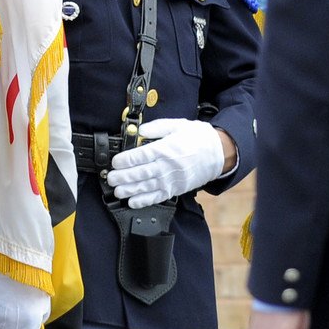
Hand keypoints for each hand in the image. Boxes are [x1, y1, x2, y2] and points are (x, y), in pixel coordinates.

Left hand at [105, 118, 233, 208]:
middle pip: (141, 173)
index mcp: (166, 149)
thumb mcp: (177, 125)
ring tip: (117, 191)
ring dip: (130, 190)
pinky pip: (158, 197)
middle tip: (110, 178)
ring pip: (147, 187)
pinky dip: (144, 201)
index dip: (126, 160)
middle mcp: (167, 166)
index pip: (141, 156)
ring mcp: (171, 180)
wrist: (218, 153)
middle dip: (123, 177)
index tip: (115, 162)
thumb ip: (157, 128)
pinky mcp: (176, 189)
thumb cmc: (197, 137)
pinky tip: (133, 202)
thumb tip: (139, 131)